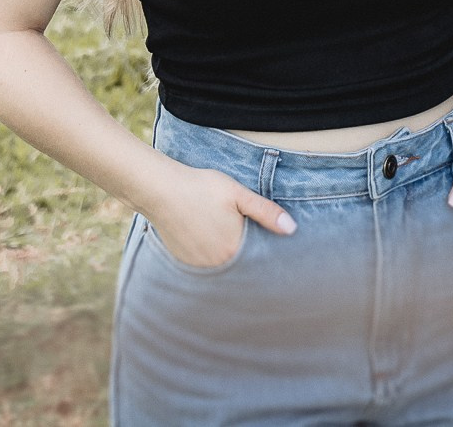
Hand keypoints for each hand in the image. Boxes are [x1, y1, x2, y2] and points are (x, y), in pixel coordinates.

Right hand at [143, 164, 294, 268]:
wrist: (160, 188)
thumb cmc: (201, 188)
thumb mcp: (239, 195)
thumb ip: (266, 213)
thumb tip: (292, 228)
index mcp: (232, 250)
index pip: (256, 257)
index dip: (262, 248)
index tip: (264, 240)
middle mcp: (215, 264)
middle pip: (238, 262)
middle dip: (244, 252)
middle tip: (243, 235)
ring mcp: (197, 264)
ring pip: (220, 263)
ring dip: (225, 254)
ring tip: (223, 234)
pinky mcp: (183, 260)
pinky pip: (203, 263)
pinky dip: (209, 254)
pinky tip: (208, 236)